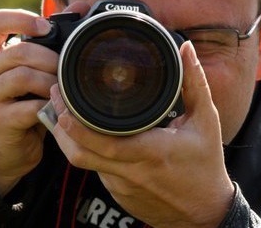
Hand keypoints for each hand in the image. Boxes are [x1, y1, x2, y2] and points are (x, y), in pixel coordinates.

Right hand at [0, 9, 57, 195]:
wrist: (8, 144)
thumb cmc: (23, 97)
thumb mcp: (31, 66)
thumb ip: (50, 35)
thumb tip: (80, 6)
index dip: (22, 19)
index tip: (47, 27)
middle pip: (20, 51)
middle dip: (52, 59)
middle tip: (67, 69)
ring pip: (24, 76)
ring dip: (52, 81)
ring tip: (62, 89)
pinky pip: (30, 106)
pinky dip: (49, 105)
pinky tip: (56, 107)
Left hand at [51, 40, 233, 227]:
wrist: (204, 213)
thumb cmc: (205, 165)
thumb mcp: (205, 120)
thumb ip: (194, 82)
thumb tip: (186, 49)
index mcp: (151, 152)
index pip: (104, 143)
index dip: (78, 127)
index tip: (64, 103)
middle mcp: (130, 172)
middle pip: (81, 153)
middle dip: (62, 125)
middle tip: (55, 96)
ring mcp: (120, 186)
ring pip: (84, 161)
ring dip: (69, 136)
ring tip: (63, 108)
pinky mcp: (118, 194)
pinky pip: (94, 168)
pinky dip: (85, 148)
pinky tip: (85, 131)